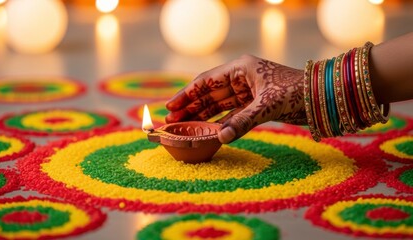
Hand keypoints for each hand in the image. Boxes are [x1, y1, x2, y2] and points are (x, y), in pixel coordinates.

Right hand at [165, 54, 306, 143]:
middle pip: (209, 94)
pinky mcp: (255, 105)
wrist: (321, 97)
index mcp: (241, 68)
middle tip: (172, 122)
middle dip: (191, 107)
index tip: (171, 107)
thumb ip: (242, 122)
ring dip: (202, 116)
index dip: (187, 95)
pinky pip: (232, 115)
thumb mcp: (267, 105)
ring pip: (219, 105)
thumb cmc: (296, 91)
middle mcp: (241, 78)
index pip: (206, 82)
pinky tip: (207, 131)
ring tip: (184, 127)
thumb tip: (220, 138)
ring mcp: (248, 92)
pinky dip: (220, 123)